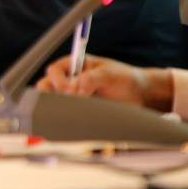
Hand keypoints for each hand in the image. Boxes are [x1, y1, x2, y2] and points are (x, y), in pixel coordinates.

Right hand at [36, 54, 173, 111]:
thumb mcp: (109, 74)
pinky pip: (66, 115)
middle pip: (46, 86)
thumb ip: (90, 79)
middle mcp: (69, 80)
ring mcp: (73, 96)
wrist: (141, 95)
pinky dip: (67, 119)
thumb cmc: (125, 78)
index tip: (70, 91)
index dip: (58, 80)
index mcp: (73, 65)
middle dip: (50, 96)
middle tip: (66, 104)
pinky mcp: (79, 111)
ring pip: (53, 103)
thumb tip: (74, 91)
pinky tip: (76, 123)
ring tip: (71, 114)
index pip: (54, 71)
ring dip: (58, 108)